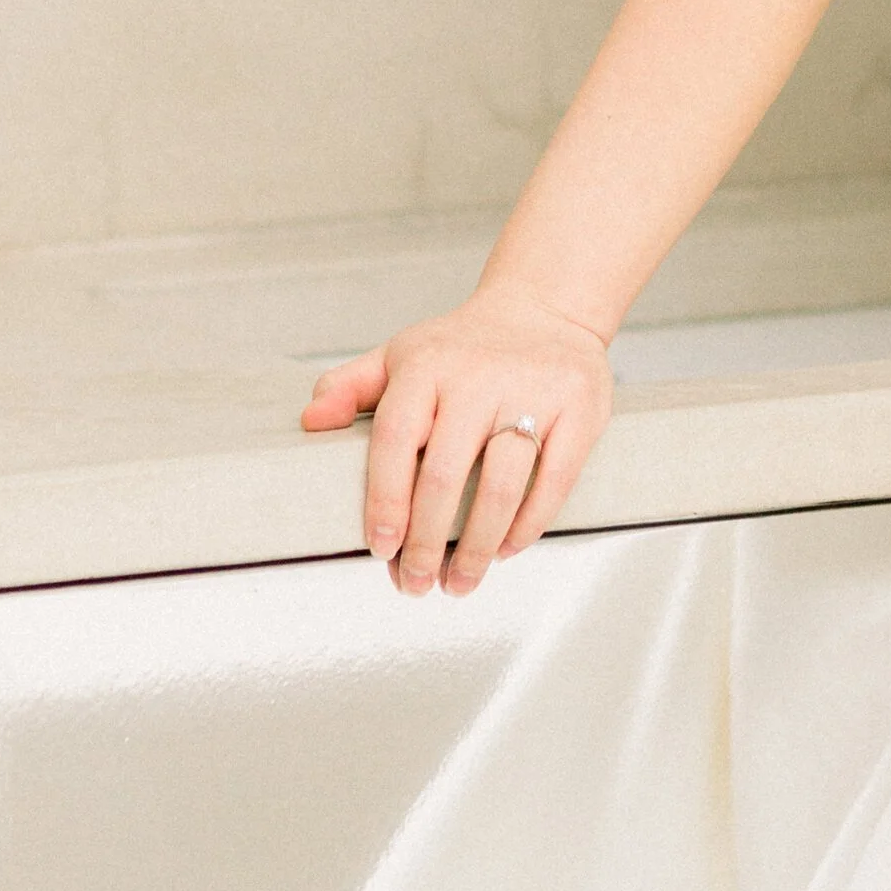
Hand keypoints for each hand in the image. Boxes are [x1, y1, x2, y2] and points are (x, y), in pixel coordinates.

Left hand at [301, 280, 612, 595]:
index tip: (381, 548)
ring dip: (478, 547)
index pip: (396, 440)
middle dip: (428, 542)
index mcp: (428, 365)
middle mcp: (479, 376)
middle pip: (445, 475)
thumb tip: (311, 421)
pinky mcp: (579, 408)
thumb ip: (350, 387)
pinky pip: (553, 480)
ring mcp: (534, 390)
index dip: (385, 500)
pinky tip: (507, 548)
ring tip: (461, 581)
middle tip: (417, 582)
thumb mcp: (400, 355)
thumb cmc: (463, 347)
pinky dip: (528, 524)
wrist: (546, 308)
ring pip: (501, 486)